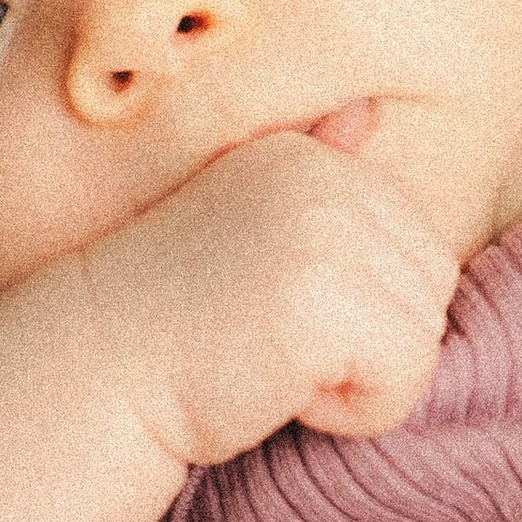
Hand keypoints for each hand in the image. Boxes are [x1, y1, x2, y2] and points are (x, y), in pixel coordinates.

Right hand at [79, 126, 460, 472]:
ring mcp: (328, 230)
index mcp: (312, 156)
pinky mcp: (327, 297)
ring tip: (272, 363)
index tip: (269, 316)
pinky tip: (279, 391)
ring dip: (359, 380)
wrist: (89, 373)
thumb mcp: (248, 228)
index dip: (358, 311)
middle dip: (369, 344)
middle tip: (271, 345)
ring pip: (424, 338)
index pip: (417, 251)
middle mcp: (326, 176)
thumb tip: (370, 109)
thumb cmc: (170, 320)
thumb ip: (315, 176)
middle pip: (432, 290)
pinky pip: (405, 380)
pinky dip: (353, 412)